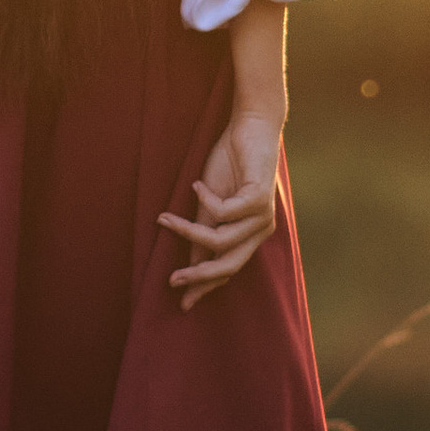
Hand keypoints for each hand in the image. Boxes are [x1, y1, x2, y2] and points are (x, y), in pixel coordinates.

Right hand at [160, 103, 282, 305]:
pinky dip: (205, 200)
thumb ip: (202, 231)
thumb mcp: (209, 203)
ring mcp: (264, 216)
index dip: (207, 286)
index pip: (229, 269)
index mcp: (250, 234)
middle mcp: (261, 230)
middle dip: (199, 275)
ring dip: (189, 231)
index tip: (184, 302)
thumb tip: (190, 261)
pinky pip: (224, 212)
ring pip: (222, 240)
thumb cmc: (230, 163)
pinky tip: (196, 186)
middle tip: (173, 279)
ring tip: (165, 219)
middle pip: (230, 265)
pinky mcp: (260, 198)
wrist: (250, 127)